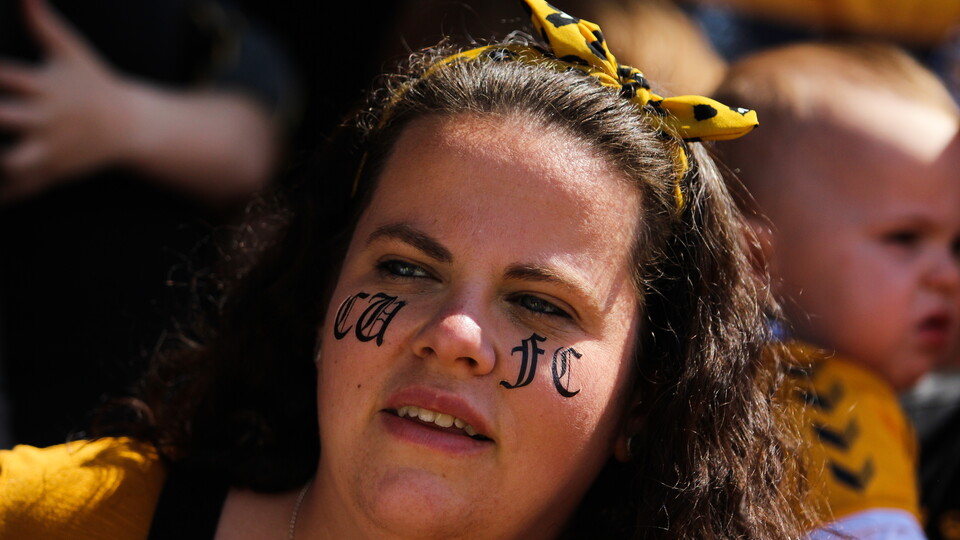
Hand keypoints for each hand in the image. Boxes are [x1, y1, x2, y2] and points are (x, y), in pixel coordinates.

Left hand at [0, 0, 132, 202]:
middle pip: (4, 118)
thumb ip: (41, 24)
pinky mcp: (52, 172)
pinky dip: (3, 197)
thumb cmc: (93, 84)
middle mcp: (48, 118)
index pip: (6, 77)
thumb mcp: (71, 52)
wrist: (132, 126)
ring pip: (13, 161)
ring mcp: (51, 149)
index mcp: (47, 87)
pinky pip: (23, 188)